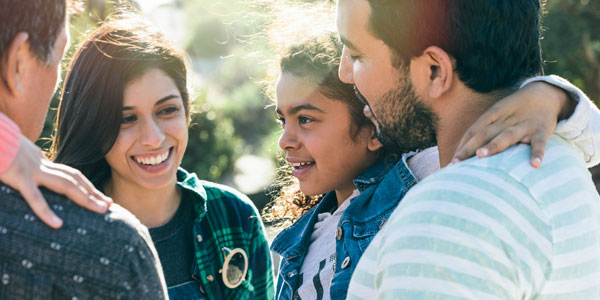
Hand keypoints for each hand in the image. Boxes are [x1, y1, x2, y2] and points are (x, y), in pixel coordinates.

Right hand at [0, 135, 111, 227]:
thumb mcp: (12, 156)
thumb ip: (25, 165)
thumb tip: (33, 173)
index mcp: (39, 161)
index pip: (68, 174)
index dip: (86, 185)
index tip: (100, 196)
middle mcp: (40, 164)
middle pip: (74, 179)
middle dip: (93, 192)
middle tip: (109, 205)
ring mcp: (31, 170)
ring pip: (65, 185)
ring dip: (85, 198)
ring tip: (100, 211)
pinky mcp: (18, 177)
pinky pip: (34, 197)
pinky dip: (46, 211)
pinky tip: (57, 224)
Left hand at [453, 81, 574, 167]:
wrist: (545, 93)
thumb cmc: (515, 111)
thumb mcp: (498, 116)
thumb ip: (484, 131)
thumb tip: (465, 152)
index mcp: (492, 116)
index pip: (473, 131)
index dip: (462, 145)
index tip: (452, 162)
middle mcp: (505, 120)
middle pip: (484, 134)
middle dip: (469, 148)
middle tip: (457, 163)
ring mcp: (523, 125)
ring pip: (506, 136)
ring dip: (493, 146)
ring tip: (480, 156)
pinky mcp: (541, 130)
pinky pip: (539, 143)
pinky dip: (537, 153)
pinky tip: (534, 165)